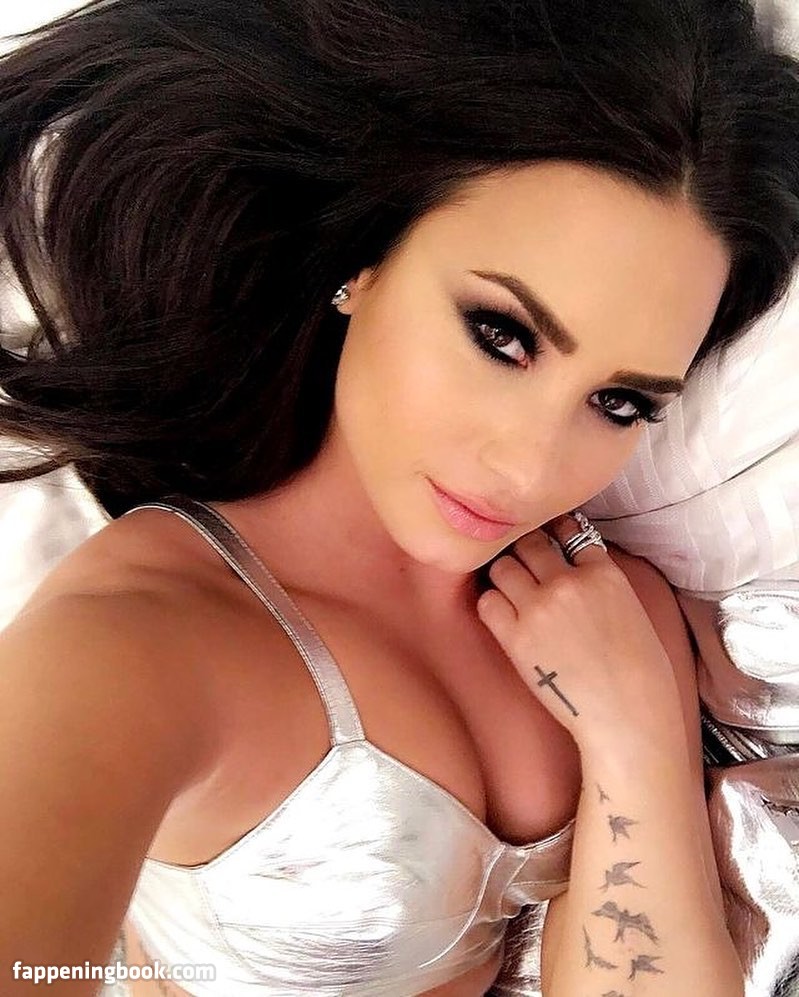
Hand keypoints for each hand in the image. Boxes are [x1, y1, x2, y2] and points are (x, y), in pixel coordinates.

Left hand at [475, 512, 683, 753]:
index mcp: (603, 573)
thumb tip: (576, 568)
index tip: (546, 537)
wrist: (628, 715)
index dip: (553, 533)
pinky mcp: (516, 637)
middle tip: (523, 567)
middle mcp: (568, 582)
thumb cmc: (640, 671)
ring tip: (512, 593)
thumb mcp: (632, 609)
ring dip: (504, 576)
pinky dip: (492, 605)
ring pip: (502, 567)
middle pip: (528, 543)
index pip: (568, 530)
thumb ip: (601, 582)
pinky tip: (503, 617)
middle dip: (524, 552)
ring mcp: (539, 607)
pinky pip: (487, 602)